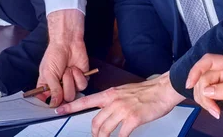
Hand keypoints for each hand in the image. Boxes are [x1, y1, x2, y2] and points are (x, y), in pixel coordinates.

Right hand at [37, 9, 88, 106]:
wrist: (68, 43)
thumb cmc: (54, 55)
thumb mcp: (48, 73)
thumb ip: (53, 91)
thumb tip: (54, 104)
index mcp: (47, 86)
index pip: (47, 102)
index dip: (49, 104)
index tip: (51, 103)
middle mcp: (59, 87)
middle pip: (62, 101)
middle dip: (63, 88)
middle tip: (61, 76)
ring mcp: (70, 84)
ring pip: (73, 95)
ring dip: (70, 81)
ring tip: (68, 70)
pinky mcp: (81, 79)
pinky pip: (82, 86)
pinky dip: (78, 76)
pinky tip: (75, 68)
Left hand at [56, 72, 184, 136]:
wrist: (162, 89)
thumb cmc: (146, 92)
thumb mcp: (123, 91)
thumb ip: (112, 100)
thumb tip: (104, 110)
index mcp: (110, 94)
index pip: (86, 101)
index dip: (71, 107)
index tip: (59, 110)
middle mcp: (114, 101)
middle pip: (95, 122)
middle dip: (94, 134)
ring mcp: (123, 110)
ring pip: (105, 129)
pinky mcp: (133, 119)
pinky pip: (121, 135)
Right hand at [187, 54, 222, 126]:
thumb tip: (208, 89)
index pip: (209, 61)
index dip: (197, 69)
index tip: (190, 83)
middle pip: (203, 75)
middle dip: (202, 92)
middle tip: (211, 108)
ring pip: (202, 85)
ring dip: (203, 99)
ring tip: (214, 111)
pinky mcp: (222, 89)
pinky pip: (207, 92)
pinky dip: (206, 102)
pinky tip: (214, 110)